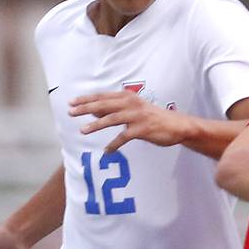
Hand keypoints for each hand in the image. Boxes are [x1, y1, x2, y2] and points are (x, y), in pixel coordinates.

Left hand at [68, 90, 189, 151]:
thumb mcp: (132, 109)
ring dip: (96, 125)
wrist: (176, 126)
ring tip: (82, 131)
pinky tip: (106, 152)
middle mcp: (130, 104)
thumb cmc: (152, 118)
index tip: (71, 102)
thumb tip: (92, 111)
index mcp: (127, 97)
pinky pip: (124, 137)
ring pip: (111, 119)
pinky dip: (114, 145)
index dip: (86, 99)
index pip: (102, 96)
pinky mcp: (142, 129)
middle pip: (103, 105)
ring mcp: (136, 116)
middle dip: (85, 108)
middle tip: (71, 112)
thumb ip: (113, 109)